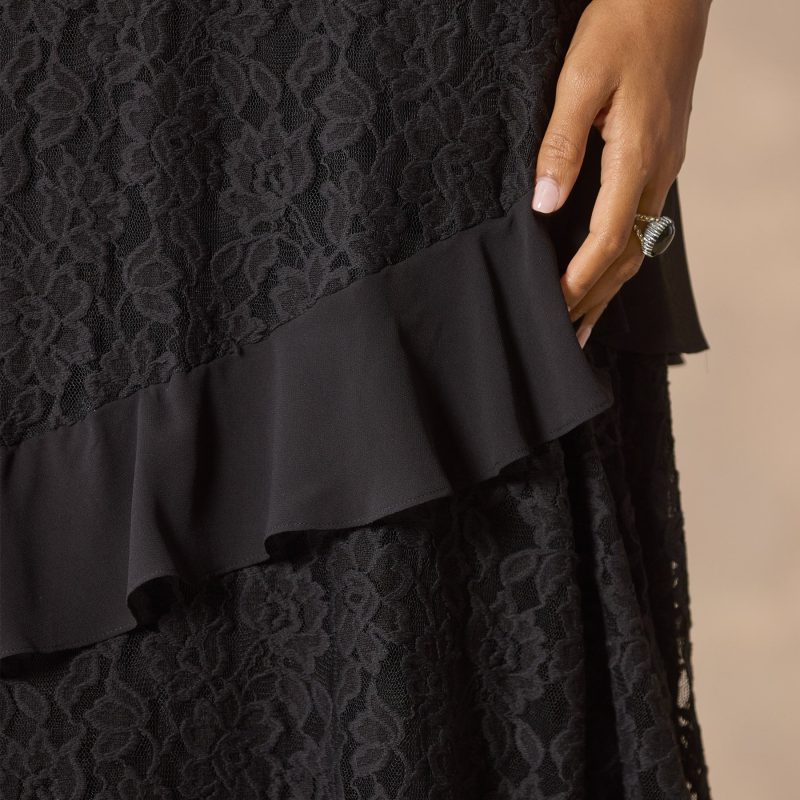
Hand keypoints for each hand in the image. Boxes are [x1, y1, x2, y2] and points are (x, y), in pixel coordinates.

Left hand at [531, 0, 712, 346]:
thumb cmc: (624, 24)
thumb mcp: (580, 78)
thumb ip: (560, 144)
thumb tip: (543, 204)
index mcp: (638, 153)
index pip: (609, 236)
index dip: (581, 278)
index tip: (554, 305)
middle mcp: (658, 169)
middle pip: (629, 253)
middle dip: (595, 296)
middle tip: (566, 334)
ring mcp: (663, 165)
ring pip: (639, 242)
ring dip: (609, 285)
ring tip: (583, 321)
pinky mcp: (658, 157)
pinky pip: (641, 221)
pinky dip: (619, 255)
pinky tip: (603, 268)